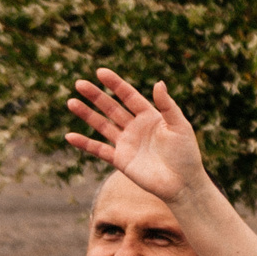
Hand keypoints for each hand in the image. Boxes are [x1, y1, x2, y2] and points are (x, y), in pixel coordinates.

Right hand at [65, 69, 212, 203]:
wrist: (183, 184)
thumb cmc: (186, 154)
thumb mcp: (180, 126)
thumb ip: (168, 106)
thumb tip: (158, 83)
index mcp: (151, 116)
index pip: (129, 96)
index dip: (115, 84)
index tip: (100, 72)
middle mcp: (136, 127)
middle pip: (112, 108)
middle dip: (96, 96)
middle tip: (79, 84)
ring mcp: (127, 143)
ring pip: (102, 125)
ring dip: (87, 114)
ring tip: (71, 102)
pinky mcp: (121, 160)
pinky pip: (99, 150)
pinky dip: (84, 144)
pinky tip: (69, 136)